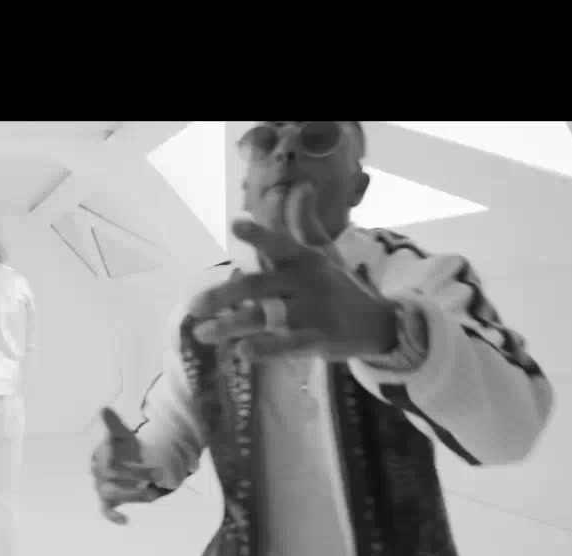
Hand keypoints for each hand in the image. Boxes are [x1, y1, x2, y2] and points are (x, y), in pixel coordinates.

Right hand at [90, 408, 165, 524]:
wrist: (126, 463)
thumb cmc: (124, 448)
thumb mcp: (123, 435)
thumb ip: (114, 424)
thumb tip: (104, 408)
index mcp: (101, 454)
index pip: (110, 457)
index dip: (128, 462)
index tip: (148, 460)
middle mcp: (98, 471)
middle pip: (114, 475)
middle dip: (138, 473)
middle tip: (160, 472)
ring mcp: (101, 487)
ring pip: (112, 492)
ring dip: (132, 494)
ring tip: (153, 494)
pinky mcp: (107, 500)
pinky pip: (106, 510)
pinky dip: (113, 517)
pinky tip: (126, 521)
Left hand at [190, 182, 397, 361]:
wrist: (377, 322)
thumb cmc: (338, 284)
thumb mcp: (323, 252)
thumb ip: (304, 224)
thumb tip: (299, 187)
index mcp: (305, 259)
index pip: (280, 244)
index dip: (259, 235)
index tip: (235, 224)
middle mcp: (307, 282)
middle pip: (260, 286)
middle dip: (224, 295)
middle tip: (194, 305)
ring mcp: (314, 312)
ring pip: (267, 317)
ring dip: (232, 325)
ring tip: (202, 333)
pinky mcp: (320, 339)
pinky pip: (290, 345)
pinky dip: (267, 348)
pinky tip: (243, 352)